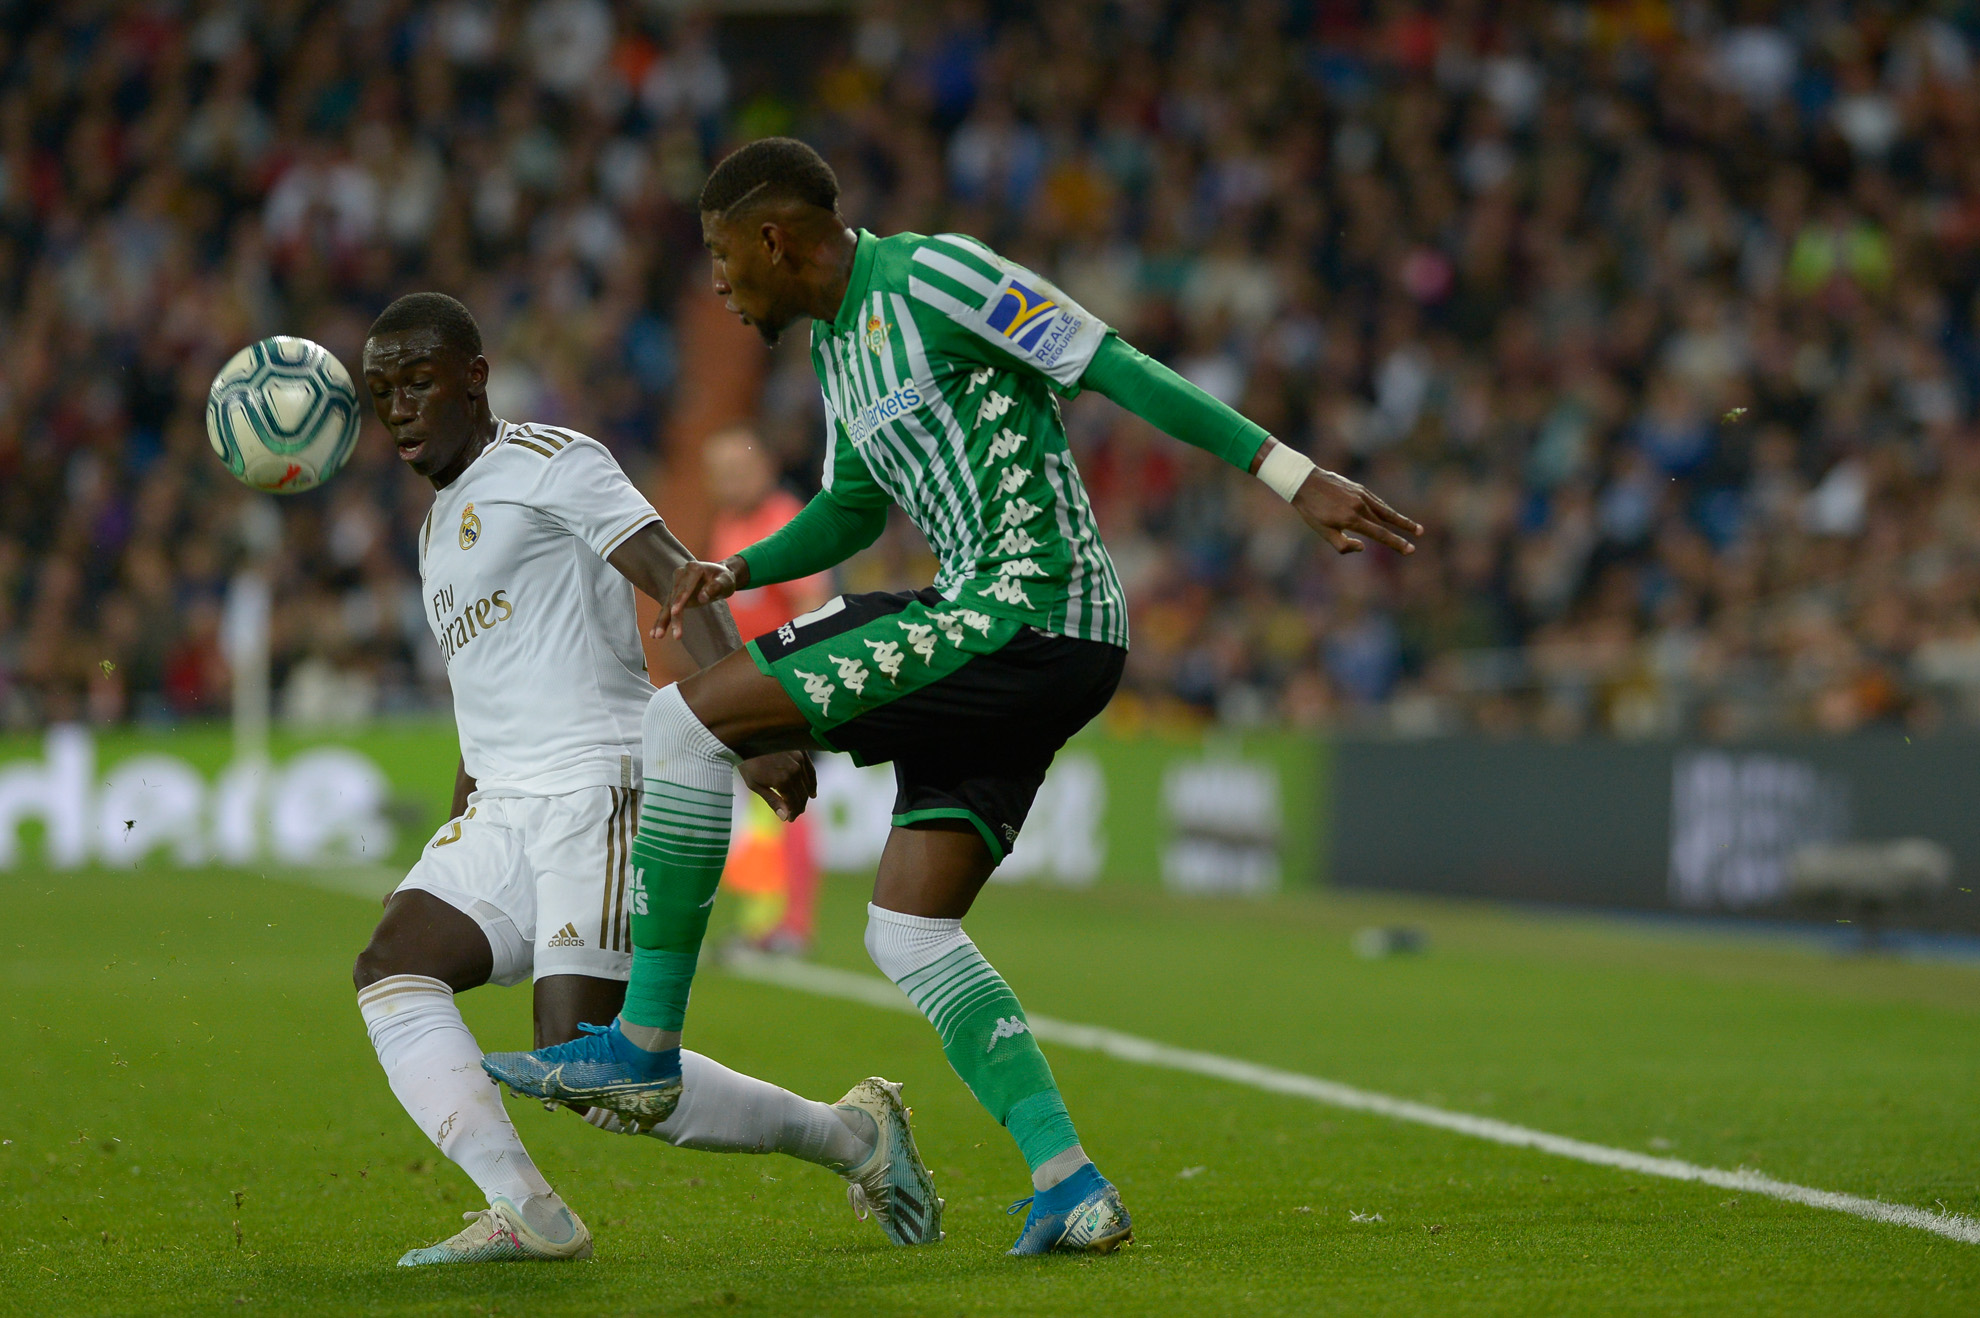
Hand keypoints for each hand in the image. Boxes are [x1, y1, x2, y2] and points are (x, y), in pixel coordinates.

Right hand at [655, 557, 743, 639]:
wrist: (718, 576)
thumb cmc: (724, 578)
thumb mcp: (726, 581)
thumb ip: (715, 587)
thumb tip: (702, 598)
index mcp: (694, 569)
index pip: (686, 587)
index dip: (680, 599)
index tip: (675, 611)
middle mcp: (681, 574)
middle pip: (675, 597)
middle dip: (671, 615)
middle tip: (668, 631)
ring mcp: (676, 585)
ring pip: (667, 605)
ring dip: (662, 621)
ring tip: (656, 636)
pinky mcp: (674, 595)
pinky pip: (667, 609)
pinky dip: (661, 621)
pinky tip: (654, 634)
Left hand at [739, 749, 815, 821]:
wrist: (747, 739)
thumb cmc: (748, 763)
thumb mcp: (755, 785)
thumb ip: (773, 801)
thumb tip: (785, 817)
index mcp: (783, 781)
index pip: (794, 803)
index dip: (793, 813)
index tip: (790, 819)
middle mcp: (794, 771)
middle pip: (802, 796)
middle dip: (798, 807)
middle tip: (793, 814)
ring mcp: (799, 761)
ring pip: (807, 785)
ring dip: (804, 797)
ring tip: (800, 805)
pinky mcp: (801, 753)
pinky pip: (811, 771)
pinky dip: (812, 783)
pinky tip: (811, 792)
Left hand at [1291, 467, 1421, 554]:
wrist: (1304, 481)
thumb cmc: (1311, 511)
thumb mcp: (1322, 532)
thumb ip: (1343, 544)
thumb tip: (1363, 548)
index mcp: (1352, 519)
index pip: (1380, 534)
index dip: (1396, 543)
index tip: (1411, 549)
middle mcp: (1360, 506)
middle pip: (1387, 521)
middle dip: (1404, 530)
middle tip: (1420, 535)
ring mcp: (1361, 495)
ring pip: (1385, 510)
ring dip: (1400, 519)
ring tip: (1415, 527)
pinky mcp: (1359, 488)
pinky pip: (1376, 501)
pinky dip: (1386, 509)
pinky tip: (1391, 515)